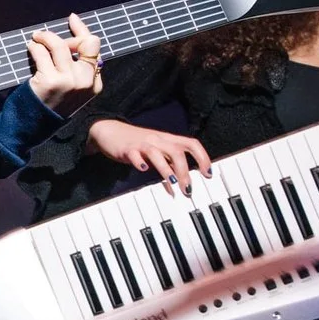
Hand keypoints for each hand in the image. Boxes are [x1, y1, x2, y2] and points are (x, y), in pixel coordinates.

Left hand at [28, 15, 102, 111]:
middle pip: (84, 43)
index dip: (82, 30)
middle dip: (62, 36)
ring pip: (60, 45)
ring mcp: (69, 82)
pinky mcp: (50, 81)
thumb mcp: (72, 89)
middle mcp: (85, 82)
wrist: (32, 127)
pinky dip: (34, 46)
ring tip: (36, 38)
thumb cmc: (50, 104)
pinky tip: (30, 48)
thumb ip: (77, 68)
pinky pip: (42, 53)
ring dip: (45, 36)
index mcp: (94, 84)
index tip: (72, 18)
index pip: (94, 49)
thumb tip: (76, 37)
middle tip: (44, 36)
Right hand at [88, 119, 211, 192]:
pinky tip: (142, 169)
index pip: (191, 144)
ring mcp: (142, 144)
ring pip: (158, 154)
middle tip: (188, 189)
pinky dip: (140, 162)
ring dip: (167, 170)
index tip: (208, 174)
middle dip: (185, 171)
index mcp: (167, 139)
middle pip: (177, 151)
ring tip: (173, 184)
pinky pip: (135, 154)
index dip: (202, 157)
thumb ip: (169, 163)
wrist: (110, 130)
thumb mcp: (156, 150)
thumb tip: (181, 181)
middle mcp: (157, 139)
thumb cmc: (136, 143)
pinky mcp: (127, 149)